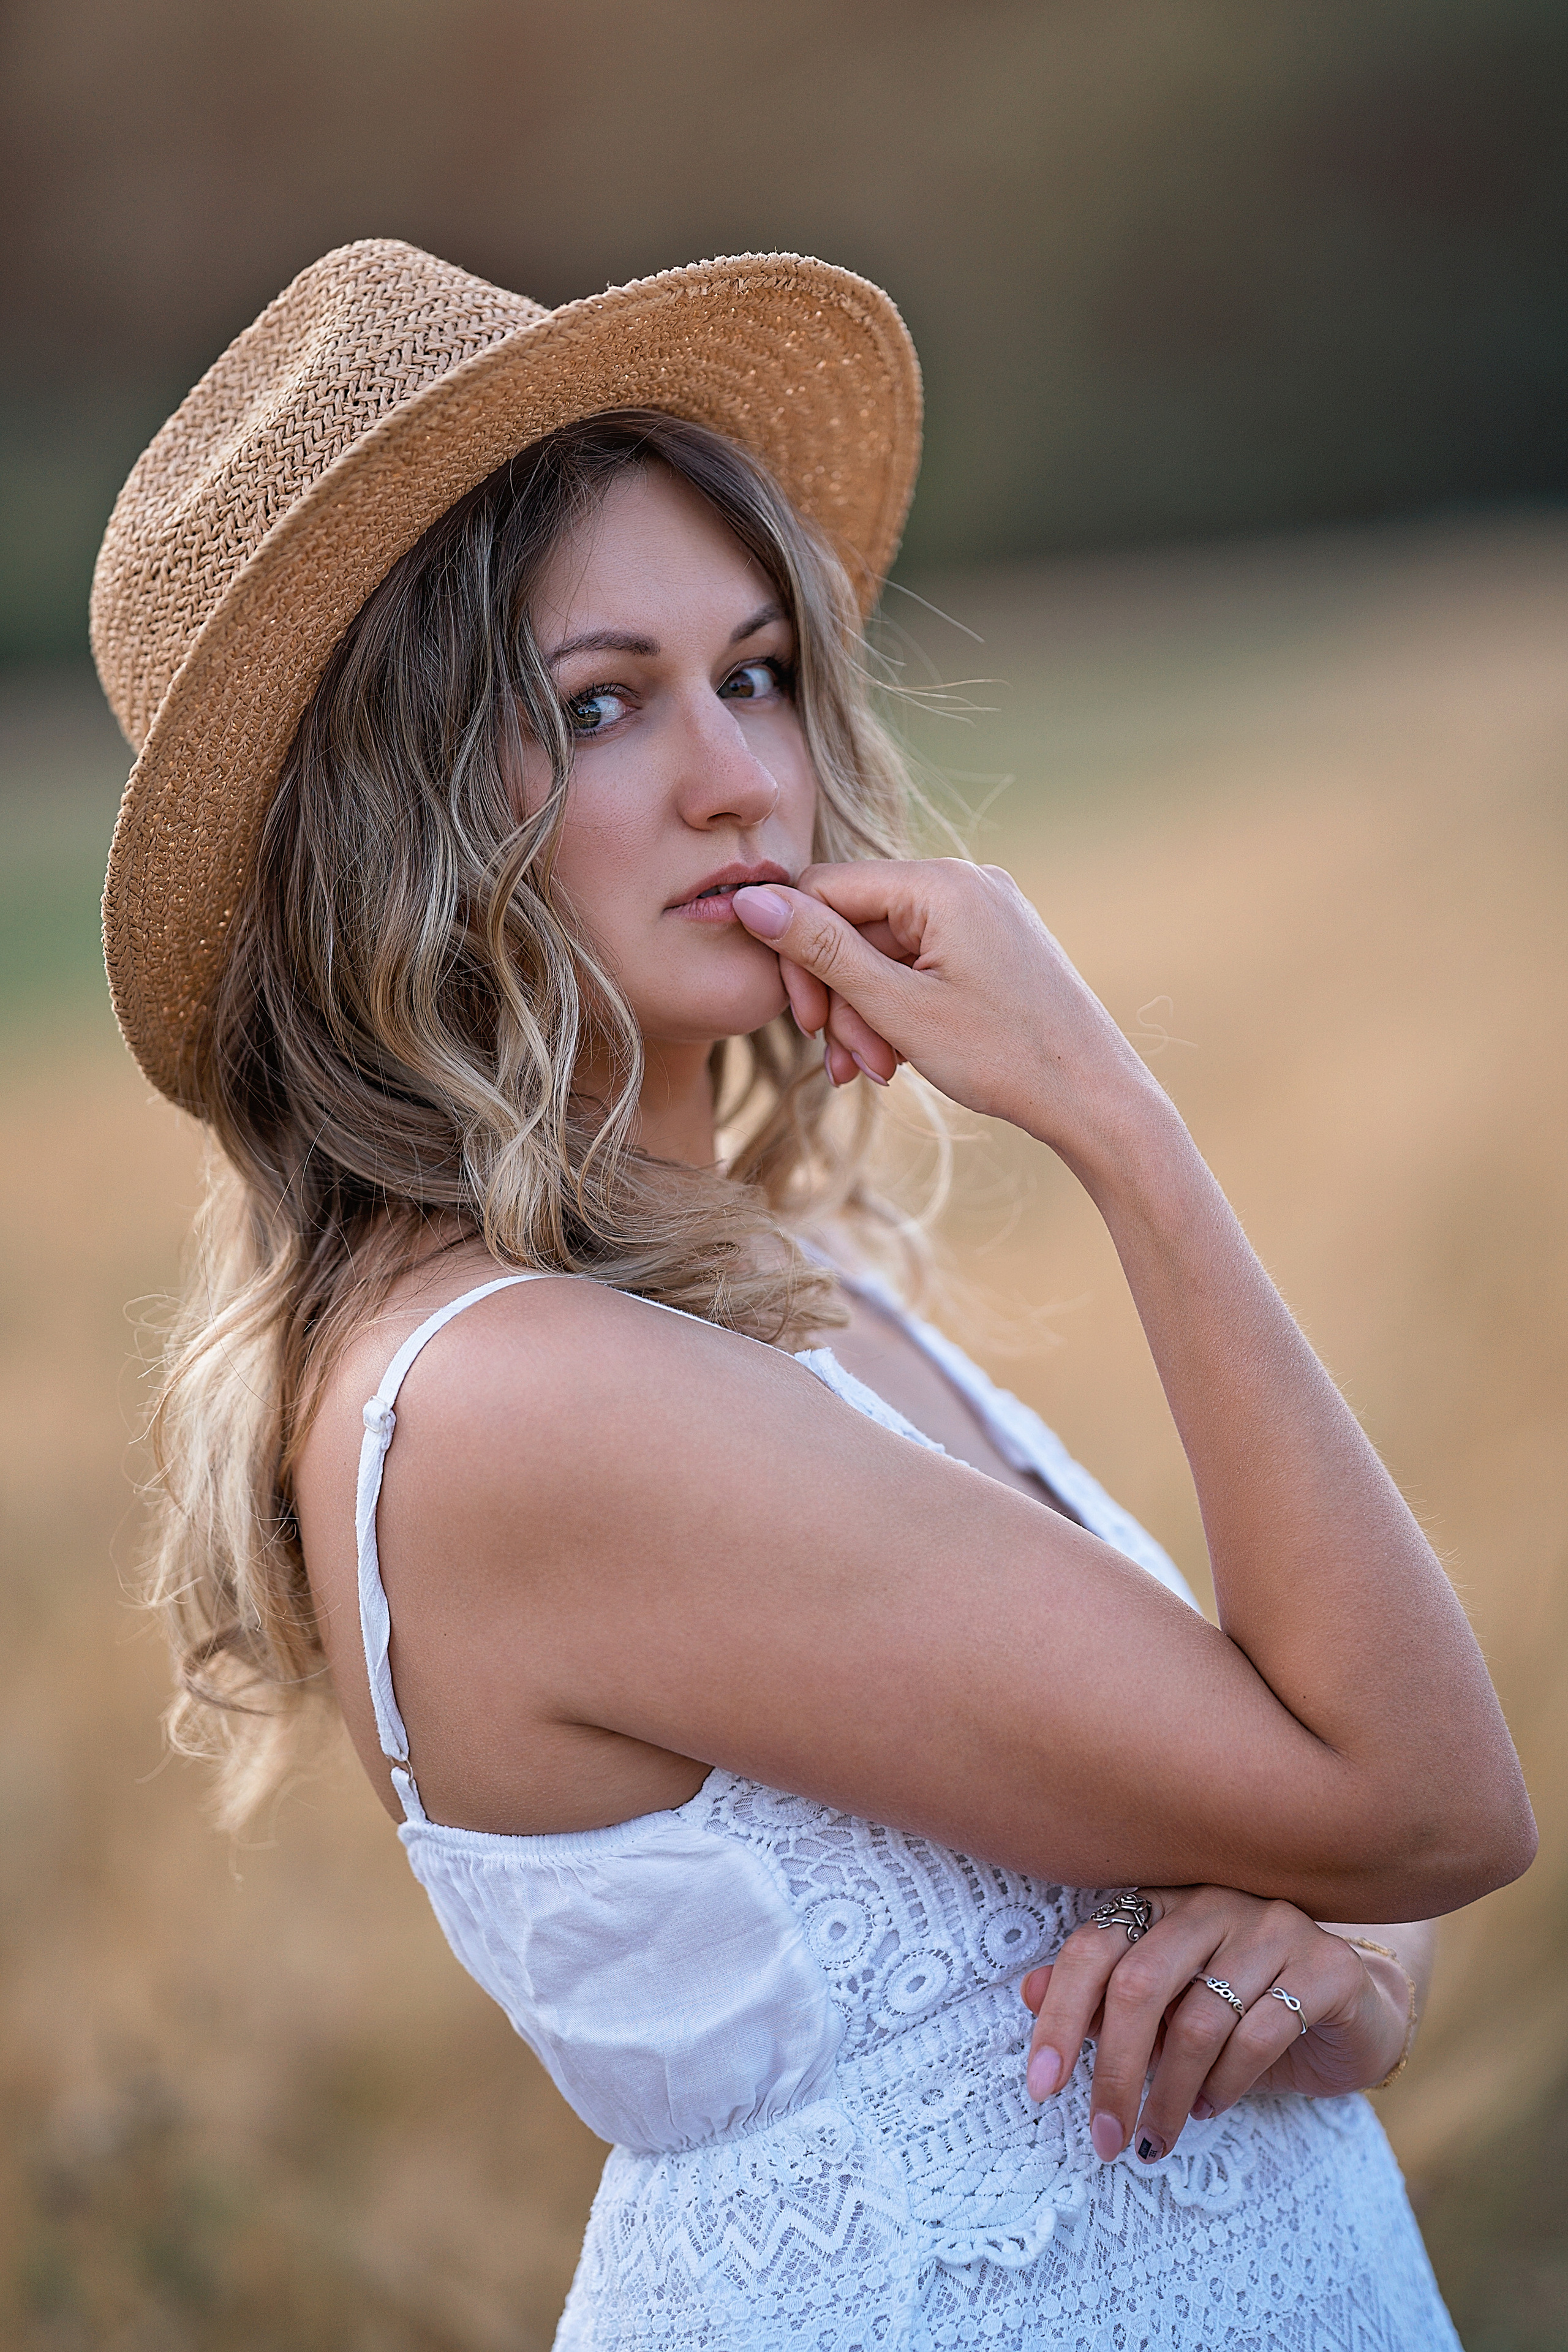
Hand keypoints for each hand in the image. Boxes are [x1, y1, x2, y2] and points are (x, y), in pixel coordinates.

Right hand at [732, 861, 1167, 1157]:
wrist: (1097, 1098)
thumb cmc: (1004, 1056)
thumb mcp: (897, 1007)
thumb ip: (821, 951)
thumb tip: (748, 899)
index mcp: (941, 883)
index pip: (826, 889)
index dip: (798, 955)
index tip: (805, 1023)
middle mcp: (965, 882)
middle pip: (857, 925)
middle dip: (842, 999)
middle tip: (848, 1067)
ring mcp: (985, 912)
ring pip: (887, 953)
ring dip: (869, 1016)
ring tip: (879, 1074)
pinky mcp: (995, 944)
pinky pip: (923, 965)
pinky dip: (902, 1010)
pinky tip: (901, 1061)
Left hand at [1021, 1886, 1410, 2164]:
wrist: (1352, 2009)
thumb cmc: (1242, 2007)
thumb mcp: (1167, 2008)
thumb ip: (1101, 1998)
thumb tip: (1027, 1994)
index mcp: (1164, 1904)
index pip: (1094, 1947)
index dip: (1059, 2015)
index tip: (1039, 2087)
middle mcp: (1214, 1903)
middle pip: (1139, 1984)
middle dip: (1113, 2071)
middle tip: (1103, 2137)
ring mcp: (1274, 1927)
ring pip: (1198, 2018)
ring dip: (1170, 2092)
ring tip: (1160, 2131)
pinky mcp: (1326, 1967)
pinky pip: (1260, 2034)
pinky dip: (1226, 2084)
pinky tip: (1211, 2106)